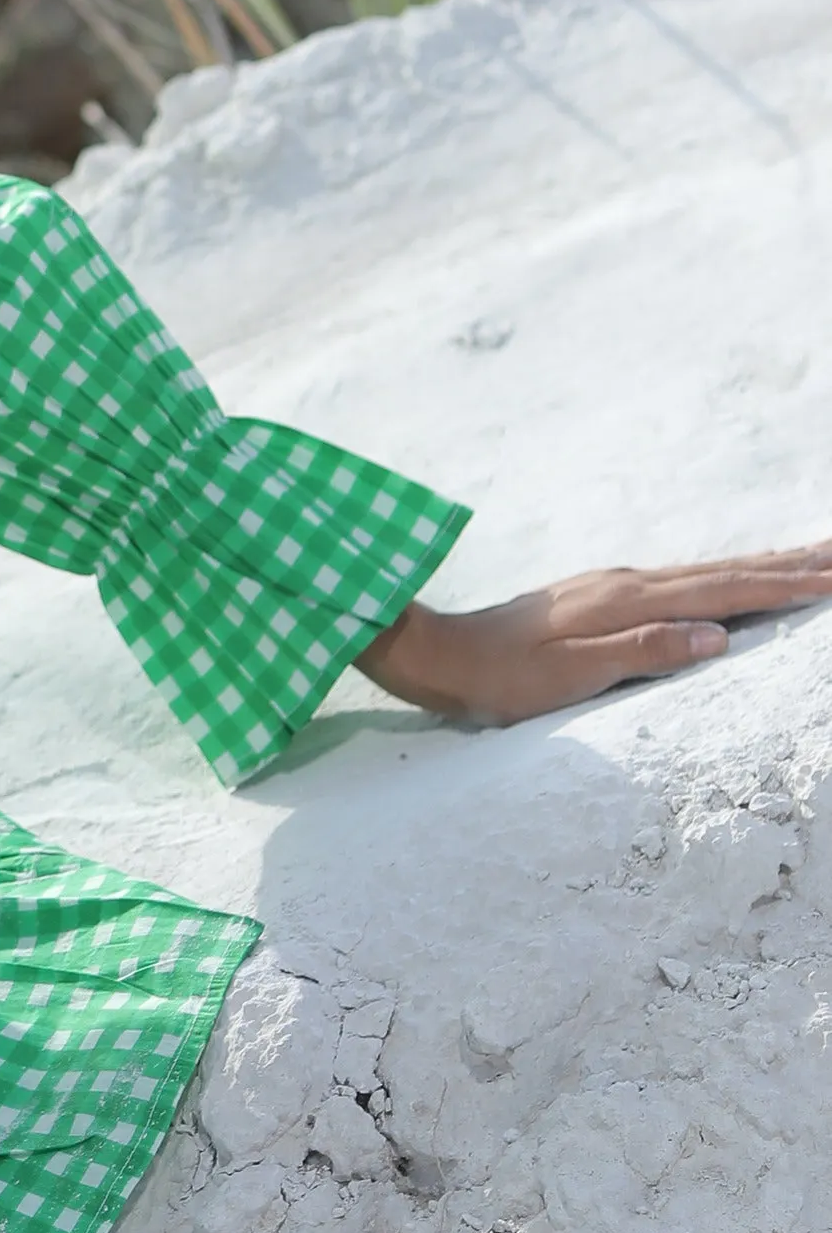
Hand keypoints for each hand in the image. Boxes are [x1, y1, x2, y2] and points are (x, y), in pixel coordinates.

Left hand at [360, 543, 831, 729]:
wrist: (437, 650)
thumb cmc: (499, 677)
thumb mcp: (568, 677)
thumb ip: (643, 653)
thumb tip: (716, 635)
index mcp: (628, 602)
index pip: (725, 592)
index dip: (785, 586)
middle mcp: (628, 582)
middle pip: (727, 569)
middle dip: (792, 561)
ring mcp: (615, 584)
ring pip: (708, 570)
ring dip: (765, 562)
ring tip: (812, 554)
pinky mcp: (604, 594)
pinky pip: (684, 580)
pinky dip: (724, 575)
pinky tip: (733, 579)